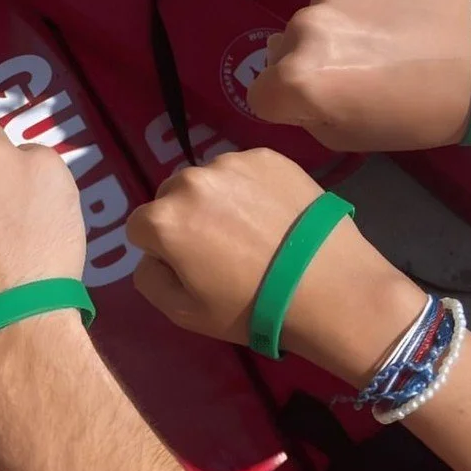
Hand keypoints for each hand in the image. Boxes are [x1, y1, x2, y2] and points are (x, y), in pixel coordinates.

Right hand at [126, 148, 425, 386]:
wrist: (330, 288)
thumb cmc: (252, 308)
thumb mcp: (185, 314)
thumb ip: (150, 279)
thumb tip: (152, 255)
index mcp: (163, 219)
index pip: (141, 228)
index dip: (162, 250)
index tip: (191, 267)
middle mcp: (190, 180)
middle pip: (171, 196)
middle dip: (186, 218)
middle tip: (222, 247)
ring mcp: (231, 163)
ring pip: (209, 180)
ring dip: (218, 199)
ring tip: (254, 231)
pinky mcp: (267, 155)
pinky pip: (245, 170)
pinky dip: (252, 188)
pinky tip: (275, 215)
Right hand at [247, 0, 470, 150]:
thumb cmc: (421, 112)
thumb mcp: (353, 138)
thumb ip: (308, 117)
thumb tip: (294, 96)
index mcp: (297, 80)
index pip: (258, 95)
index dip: (283, 104)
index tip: (315, 104)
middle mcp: (300, 31)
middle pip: (281, 53)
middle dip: (305, 64)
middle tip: (352, 74)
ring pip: (308, 21)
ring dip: (328, 33)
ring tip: (375, 44)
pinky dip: (348, 7)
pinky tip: (383, 18)